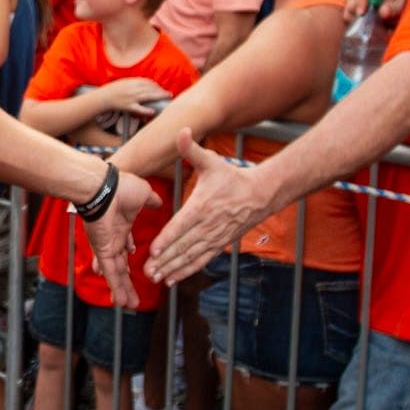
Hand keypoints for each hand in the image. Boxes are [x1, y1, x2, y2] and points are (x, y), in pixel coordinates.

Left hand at [80, 170, 156, 303]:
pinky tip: (120, 301)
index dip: (128, 254)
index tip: (132, 261)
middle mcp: (113, 238)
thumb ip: (151, 201)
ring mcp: (107, 246)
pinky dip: (115, 287)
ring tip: (128, 305)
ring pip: (116, 273)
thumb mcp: (143, 194)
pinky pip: (111, 273)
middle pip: (121, 265)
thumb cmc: (120, 186)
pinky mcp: (104, 251)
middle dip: (127, 281)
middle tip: (132, 295)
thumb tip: (159, 201)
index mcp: (122, 225)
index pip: (125, 245)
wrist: (105, 187)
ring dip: (122, 290)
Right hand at [94, 76, 170, 115]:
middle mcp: (133, 89)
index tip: (162, 89)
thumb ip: (136, 82)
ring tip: (166, 98)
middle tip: (169, 94)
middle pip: (151, 88)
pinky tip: (152, 111)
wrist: (103, 97)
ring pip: (148, 96)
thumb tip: (147, 83)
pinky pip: (138, 108)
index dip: (157, 86)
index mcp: (132, 82)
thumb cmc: (114, 89)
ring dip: (158, 96)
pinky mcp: (128, 106)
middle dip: (161, 91)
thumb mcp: (125, 82)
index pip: (148, 82)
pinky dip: (145, 110)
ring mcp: (131, 98)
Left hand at [146, 131, 275, 284]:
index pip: (182, 225)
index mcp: (202, 205)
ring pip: (192, 256)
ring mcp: (215, 236)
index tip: (154, 250)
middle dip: (165, 260)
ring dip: (174, 268)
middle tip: (148, 271)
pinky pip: (202, 259)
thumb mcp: (211, 161)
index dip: (168, 239)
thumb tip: (182, 130)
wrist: (261, 193)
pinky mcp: (221, 243)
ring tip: (157, 278)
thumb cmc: (233, 177)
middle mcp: (208, 224)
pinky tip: (173, 279)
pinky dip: (188, 270)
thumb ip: (191, 150)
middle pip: (184, 245)